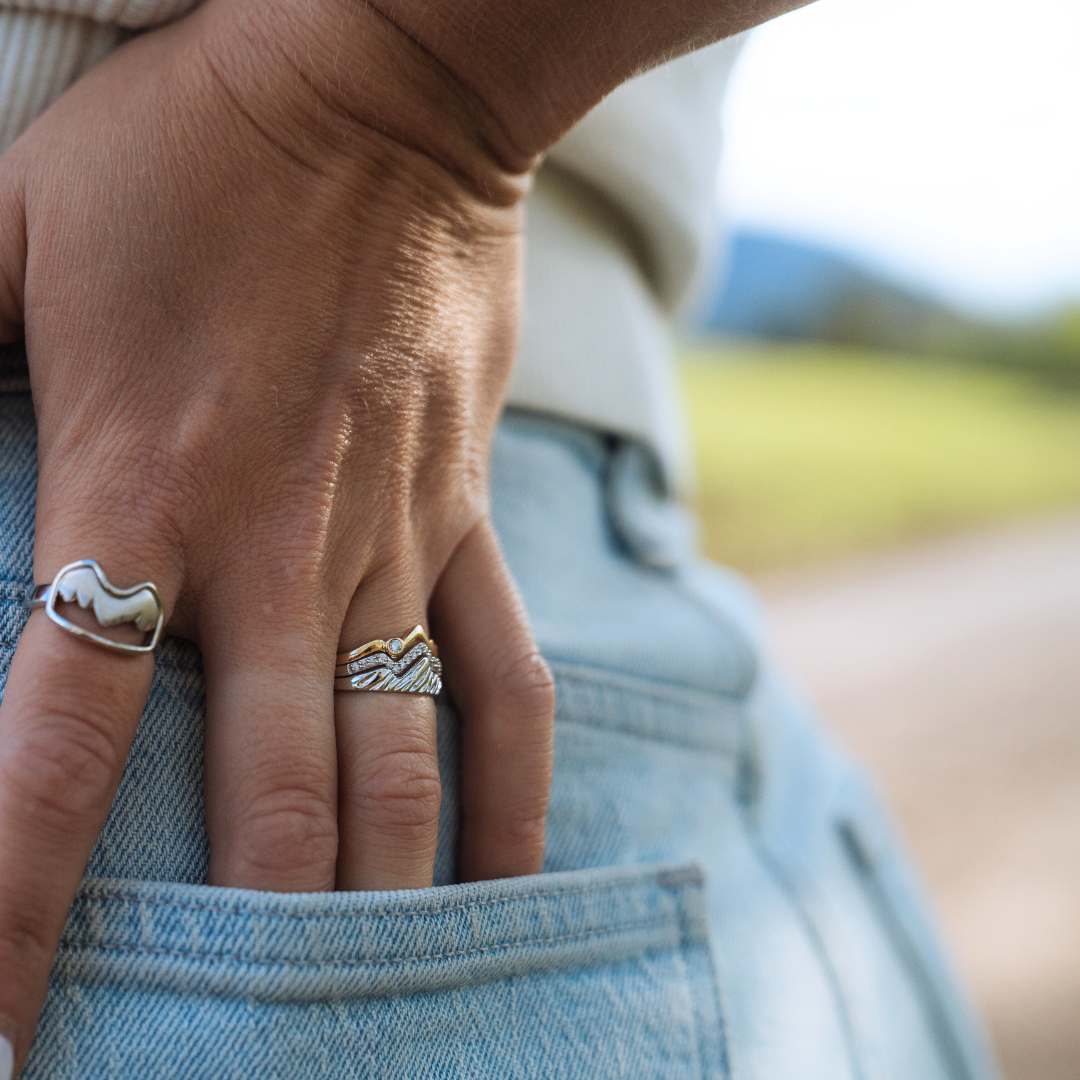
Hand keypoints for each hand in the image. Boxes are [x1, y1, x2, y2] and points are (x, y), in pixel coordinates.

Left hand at [0, 0, 552, 1067]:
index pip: (63, 740)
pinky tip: (502, 880)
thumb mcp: (0, 223)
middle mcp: (281, 549)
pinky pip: (502, 680)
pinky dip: (508, 792)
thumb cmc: (190, 153)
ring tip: (347, 1007)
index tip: (10, 1035)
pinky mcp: (465, 518)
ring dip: (371, 900)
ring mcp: (394, 540)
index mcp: (141, 487)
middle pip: (265, 798)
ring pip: (393, 765)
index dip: (22, 902)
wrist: (388, 95)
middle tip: (215, 1050)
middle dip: (236, 944)